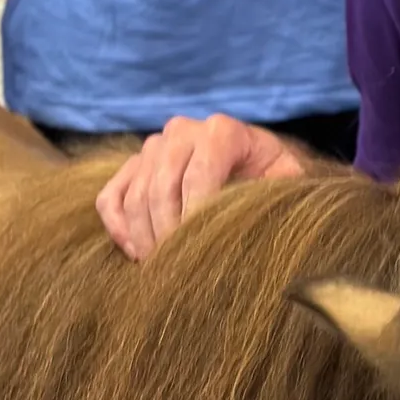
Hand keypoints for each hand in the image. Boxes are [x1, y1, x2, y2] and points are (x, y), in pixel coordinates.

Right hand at [95, 113, 309, 260]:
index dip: (196, 217)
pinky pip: (111, 197)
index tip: (201, 251)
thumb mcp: (287, 182)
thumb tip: (264, 225)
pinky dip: (119, 228)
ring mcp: (155, 146)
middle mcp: (183, 131)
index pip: (200, 173)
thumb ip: (282, 192)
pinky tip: (138, 253)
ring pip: (135, 194)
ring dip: (145, 237)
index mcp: (223, 131)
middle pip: (162, 186)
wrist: (254, 166)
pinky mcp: (134, 166)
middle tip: (178, 268)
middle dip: (168, 233)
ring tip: (162, 267)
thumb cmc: (273, 181)